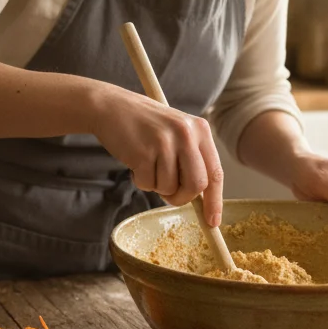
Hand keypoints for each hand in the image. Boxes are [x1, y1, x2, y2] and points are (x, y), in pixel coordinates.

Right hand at [87, 84, 224, 226]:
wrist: (112, 107)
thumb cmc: (146, 125)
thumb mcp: (177, 133)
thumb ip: (191, 159)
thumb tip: (202, 200)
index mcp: (201, 129)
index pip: (215, 173)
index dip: (215, 201)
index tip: (212, 221)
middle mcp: (186, 134)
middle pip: (196, 185)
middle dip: (182, 197)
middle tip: (169, 194)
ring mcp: (165, 143)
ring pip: (170, 188)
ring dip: (157, 186)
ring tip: (148, 165)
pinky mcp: (143, 152)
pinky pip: (148, 184)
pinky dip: (141, 181)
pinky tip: (136, 162)